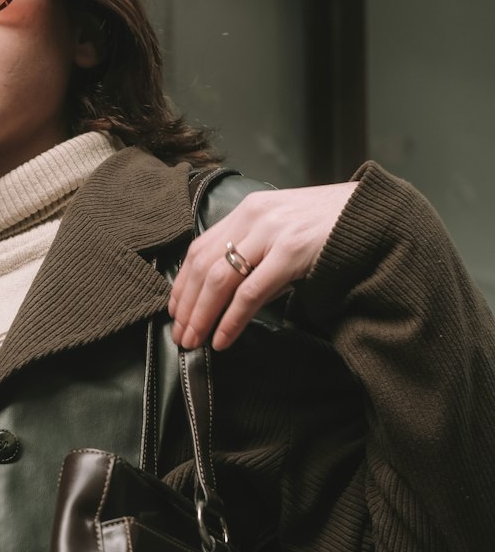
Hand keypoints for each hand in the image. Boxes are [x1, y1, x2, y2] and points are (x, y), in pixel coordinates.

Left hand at [168, 183, 357, 350]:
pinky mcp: (291, 251)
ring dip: (202, 315)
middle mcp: (254, 217)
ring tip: (194, 341)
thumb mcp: (284, 234)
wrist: (375, 215)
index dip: (182, 283)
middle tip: (180, 335)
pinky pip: (250, 292)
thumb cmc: (331, 227)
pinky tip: (222, 338)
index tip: (175, 311)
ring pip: (219, 279)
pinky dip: (232, 319)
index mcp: (248, 210)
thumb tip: (227, 299)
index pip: (199, 248)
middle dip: (186, 305)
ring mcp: (272, 232)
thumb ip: (256, 258)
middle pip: (202, 266)